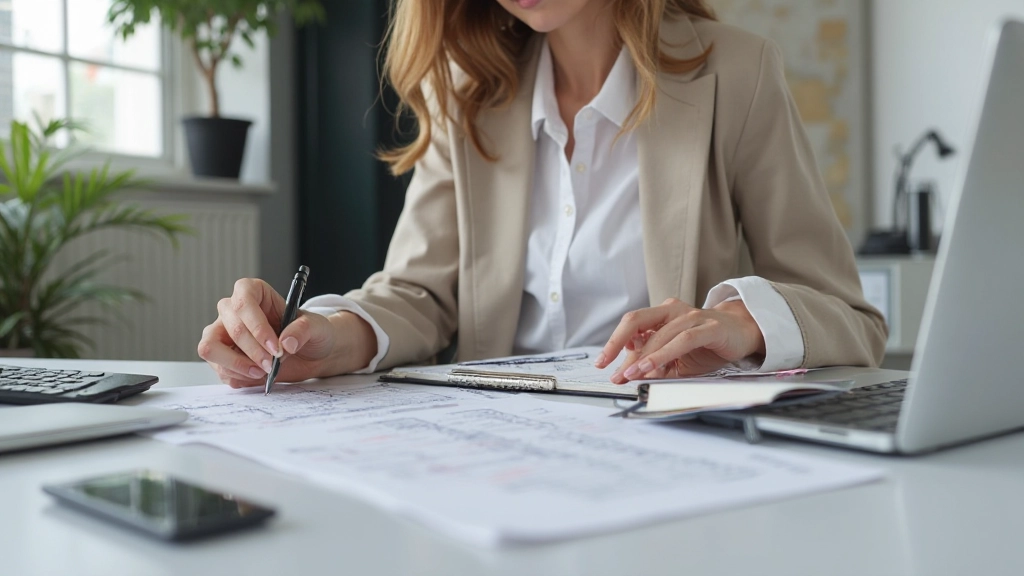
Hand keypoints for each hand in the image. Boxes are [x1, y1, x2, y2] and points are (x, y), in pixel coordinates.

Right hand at [197, 278, 376, 387]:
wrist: (311, 354)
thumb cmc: (311, 333)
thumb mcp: (316, 326)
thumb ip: (304, 329)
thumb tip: (286, 342)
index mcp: (253, 292)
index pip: (243, 302)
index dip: (257, 326)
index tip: (275, 347)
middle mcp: (233, 311)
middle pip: (229, 328)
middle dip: (252, 350)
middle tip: (271, 364)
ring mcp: (224, 334)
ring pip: (211, 348)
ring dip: (237, 365)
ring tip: (262, 373)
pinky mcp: (223, 357)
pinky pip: (220, 369)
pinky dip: (238, 377)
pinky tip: (258, 377)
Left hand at [594, 298, 765, 383]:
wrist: (741, 333)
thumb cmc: (706, 345)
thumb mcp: (675, 358)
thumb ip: (654, 363)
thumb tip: (628, 373)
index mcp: (661, 316)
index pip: (631, 325)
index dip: (614, 343)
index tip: (602, 363)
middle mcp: (672, 311)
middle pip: (636, 321)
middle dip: (616, 343)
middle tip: (605, 364)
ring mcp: (691, 317)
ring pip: (659, 334)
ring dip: (642, 356)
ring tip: (629, 374)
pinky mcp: (709, 328)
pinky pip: (682, 340)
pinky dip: (664, 354)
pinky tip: (652, 367)